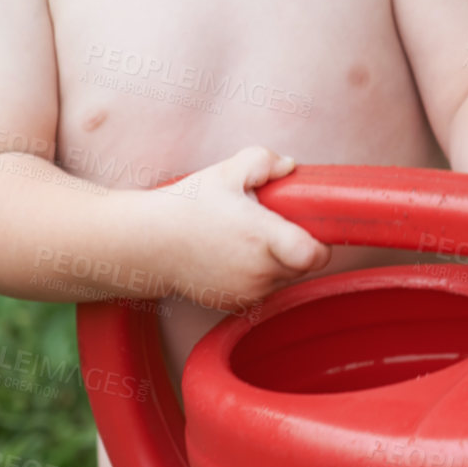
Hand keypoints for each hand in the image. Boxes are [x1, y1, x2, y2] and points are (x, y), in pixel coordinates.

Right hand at [160, 147, 331, 310]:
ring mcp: (246, 292)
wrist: (147, 242)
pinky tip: (236, 255)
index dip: (320, 243)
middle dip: (299, 247)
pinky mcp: (233, 304)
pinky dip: (259, 275)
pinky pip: (263, 290)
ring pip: (284, 280)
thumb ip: (265, 161)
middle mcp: (258, 272)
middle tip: (275, 224)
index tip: (309, 226)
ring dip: (280, 262)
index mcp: (263, 238)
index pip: (315, 255)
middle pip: (304, 267)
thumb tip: (291, 166)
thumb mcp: (227, 171)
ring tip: (251, 238)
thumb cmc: (188, 204)